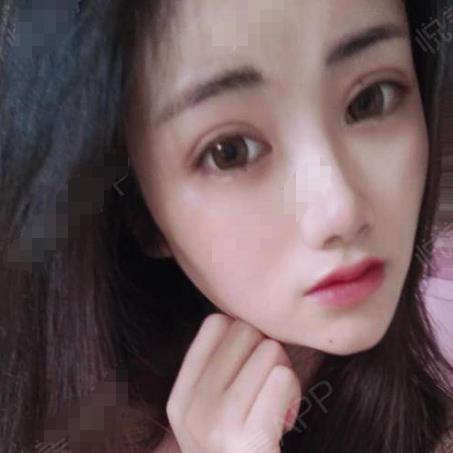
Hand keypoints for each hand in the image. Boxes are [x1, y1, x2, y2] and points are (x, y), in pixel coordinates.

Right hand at [166, 314, 301, 452]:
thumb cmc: (245, 451)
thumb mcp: (214, 415)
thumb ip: (220, 371)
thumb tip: (243, 322)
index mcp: (181, 397)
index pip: (215, 324)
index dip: (243, 337)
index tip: (249, 365)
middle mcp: (191, 407)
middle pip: (245, 331)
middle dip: (266, 354)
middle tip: (265, 391)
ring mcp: (215, 424)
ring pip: (270, 351)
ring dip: (284, 378)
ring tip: (274, 411)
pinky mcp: (247, 438)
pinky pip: (282, 377)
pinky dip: (292, 396)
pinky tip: (283, 423)